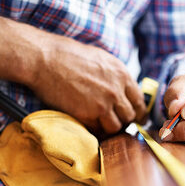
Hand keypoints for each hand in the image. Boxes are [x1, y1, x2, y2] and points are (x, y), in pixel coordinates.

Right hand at [30, 36, 145, 134]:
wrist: (45, 59)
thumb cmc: (67, 56)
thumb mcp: (100, 59)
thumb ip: (114, 76)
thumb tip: (121, 90)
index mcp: (121, 73)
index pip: (139, 100)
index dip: (137, 111)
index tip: (133, 117)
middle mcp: (116, 89)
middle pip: (130, 116)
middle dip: (123, 121)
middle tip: (113, 122)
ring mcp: (103, 103)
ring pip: (116, 127)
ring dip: (108, 127)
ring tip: (99, 124)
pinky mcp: (88, 114)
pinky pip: (98, 129)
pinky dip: (94, 129)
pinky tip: (87, 123)